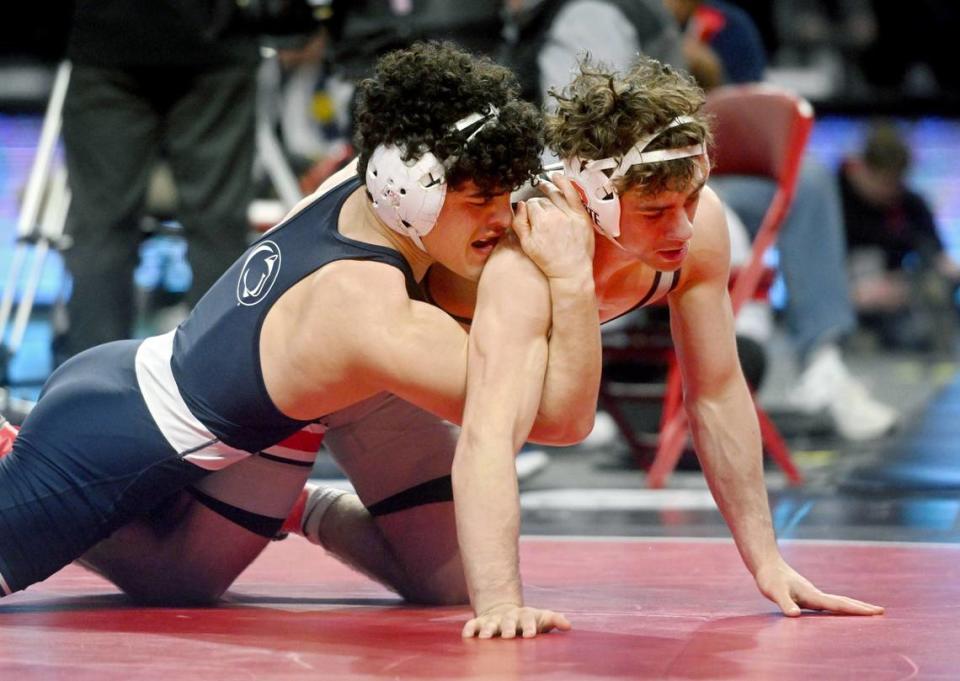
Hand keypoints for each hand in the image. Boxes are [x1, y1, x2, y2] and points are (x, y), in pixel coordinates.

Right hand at [461, 603, 571, 638]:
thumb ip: (554, 620)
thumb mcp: (542, 619)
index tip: (531, 635)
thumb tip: (569, 626)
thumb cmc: (528, 621)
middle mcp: (508, 617)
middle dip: (508, 628)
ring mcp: (493, 620)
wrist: (504, 611)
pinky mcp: (480, 623)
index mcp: (524, 616)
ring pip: (490, 624)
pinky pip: (473, 624)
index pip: (528, 619)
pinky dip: (470, 629)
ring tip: (486, 637)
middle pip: (508, 621)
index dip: (530, 626)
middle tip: (508, 636)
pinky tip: (467, 635)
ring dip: (487, 630)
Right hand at [512, 173, 593, 279]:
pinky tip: (557, 177)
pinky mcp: (581, 215)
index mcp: (540, 222)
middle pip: (543, 200)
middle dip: (539, 203)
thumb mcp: (527, 245)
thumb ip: (520, 223)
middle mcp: (555, 215)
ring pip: (556, 195)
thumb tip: (519, 206)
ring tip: (544, 186)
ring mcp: (570, 214)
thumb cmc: (549, 261)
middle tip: (538, 208)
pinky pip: (573, 194)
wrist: (570, 271)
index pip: (531, 205)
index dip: (529, 209)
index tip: (530, 214)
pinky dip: (565, 183)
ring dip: (549, 189)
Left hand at [754, 557, 884, 616]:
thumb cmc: (769, 579)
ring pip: (837, 602)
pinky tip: (839, 611)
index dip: (856, 610)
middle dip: (862, 607)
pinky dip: (839, 607)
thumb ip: (785, 604)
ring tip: (868, 612)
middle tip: (882, 612)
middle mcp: (816, 594)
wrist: (766, 564)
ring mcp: (812, 594)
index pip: (838, 605)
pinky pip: (828, 603)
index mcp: (812, 595)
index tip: (875, 613)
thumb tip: (795, 616)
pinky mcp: (807, 595)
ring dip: (853, 607)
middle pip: (843, 602)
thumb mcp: (774, 592)